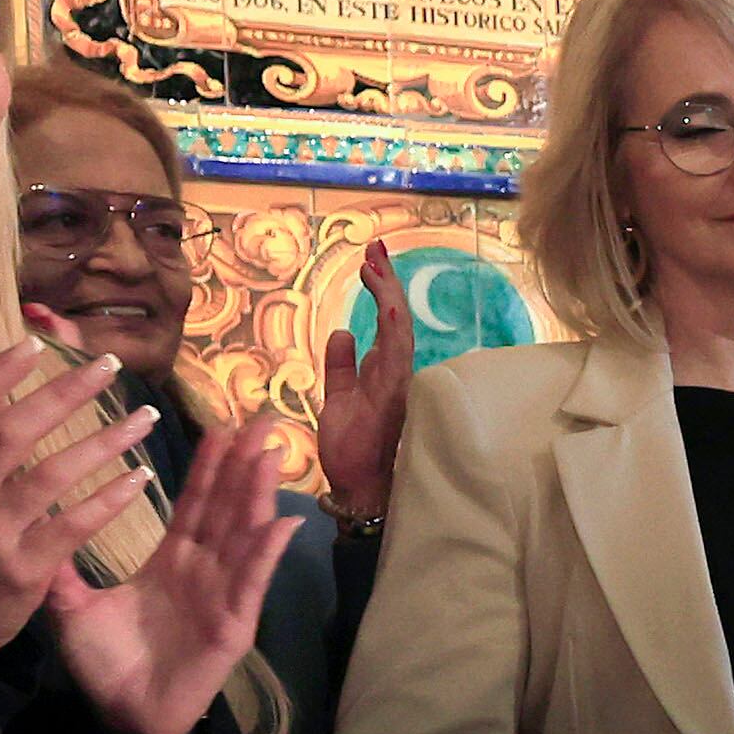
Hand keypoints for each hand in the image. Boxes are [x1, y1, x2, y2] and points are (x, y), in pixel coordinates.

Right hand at [0, 341, 163, 658]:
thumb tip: (8, 375)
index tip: (36, 344)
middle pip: (11, 433)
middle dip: (62, 393)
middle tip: (109, 366)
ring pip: (52, 475)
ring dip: (105, 441)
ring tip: (146, 418)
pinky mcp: (24, 568)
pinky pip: (75, 524)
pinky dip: (112, 498)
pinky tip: (142, 476)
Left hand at [47, 416, 307, 733]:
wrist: (124, 717)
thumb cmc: (107, 667)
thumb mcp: (75, 611)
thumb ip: (62, 571)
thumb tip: (35, 528)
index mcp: (172, 563)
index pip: (193, 504)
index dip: (207, 467)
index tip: (218, 426)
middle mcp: (203, 571)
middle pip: (227, 507)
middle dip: (243, 463)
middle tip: (260, 417)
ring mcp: (223, 594)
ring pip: (244, 534)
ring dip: (259, 494)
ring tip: (270, 453)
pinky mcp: (234, 623)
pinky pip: (252, 581)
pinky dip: (267, 552)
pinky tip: (282, 521)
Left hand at [314, 242, 418, 523]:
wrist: (358, 488)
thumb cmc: (351, 449)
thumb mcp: (335, 399)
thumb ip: (341, 366)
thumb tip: (342, 332)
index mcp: (382, 371)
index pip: (384, 321)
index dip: (379, 289)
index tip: (368, 259)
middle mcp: (394, 371)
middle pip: (395, 316)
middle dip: (386, 280)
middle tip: (375, 246)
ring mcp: (397, 381)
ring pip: (397, 328)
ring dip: (387, 294)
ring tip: (375, 262)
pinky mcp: (393, 395)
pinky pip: (396, 355)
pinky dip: (393, 326)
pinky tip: (387, 302)